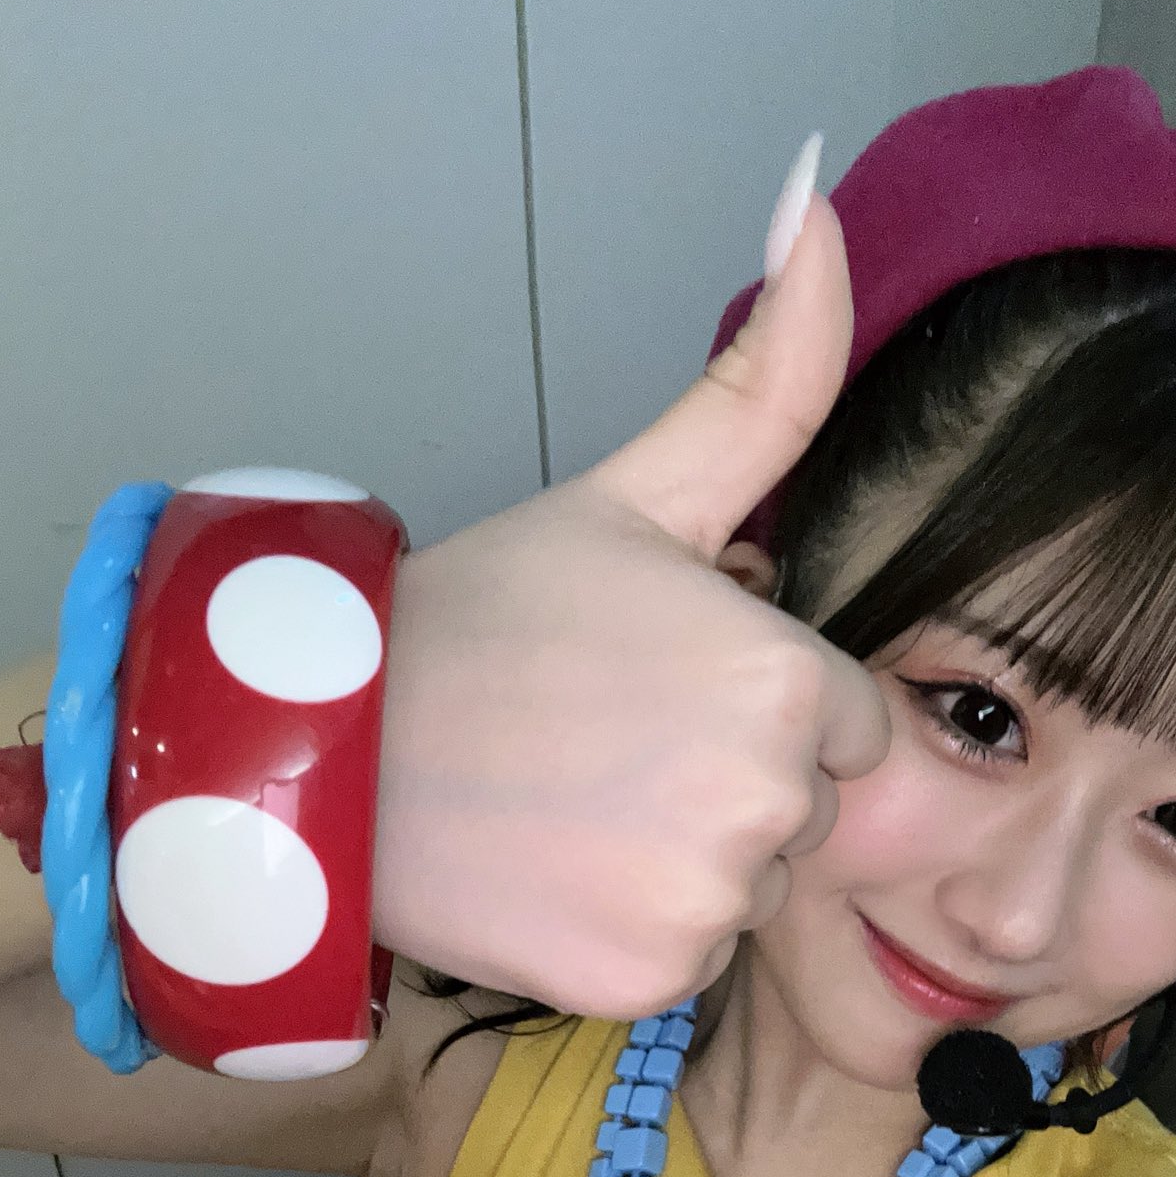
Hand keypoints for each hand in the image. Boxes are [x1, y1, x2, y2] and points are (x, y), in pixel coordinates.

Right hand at [372, 178, 888, 1014]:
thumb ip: (766, 381)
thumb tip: (824, 196)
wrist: (331, 745)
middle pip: (806, 814)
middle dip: (731, 787)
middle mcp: (765, 803)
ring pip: (750, 889)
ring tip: (577, 810)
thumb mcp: (636, 493)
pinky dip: (636, 932)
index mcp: (783, 681)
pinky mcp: (647, 980)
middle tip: (607, 747)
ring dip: (688, 863)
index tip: (659, 691)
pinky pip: (688, 957)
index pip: (844, 724)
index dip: (759, 705)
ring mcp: (704, 903)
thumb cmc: (487, 617)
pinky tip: (559, 876)